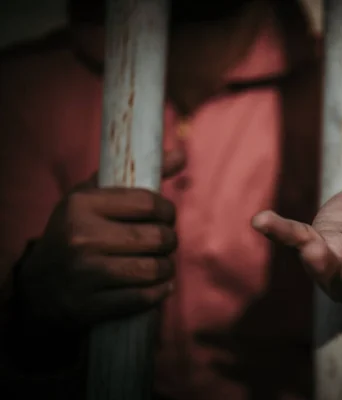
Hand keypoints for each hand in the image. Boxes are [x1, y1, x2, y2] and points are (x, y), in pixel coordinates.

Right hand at [16, 149, 185, 327]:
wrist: (39, 285)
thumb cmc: (77, 232)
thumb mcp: (96, 198)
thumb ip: (140, 176)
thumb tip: (182, 154)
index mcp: (82, 205)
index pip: (150, 203)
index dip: (168, 211)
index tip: (165, 217)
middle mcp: (81, 237)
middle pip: (157, 237)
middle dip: (170, 241)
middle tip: (164, 243)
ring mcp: (84, 274)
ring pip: (154, 269)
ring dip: (167, 268)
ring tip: (161, 264)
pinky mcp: (88, 306)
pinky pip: (142, 298)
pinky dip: (158, 293)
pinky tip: (158, 286)